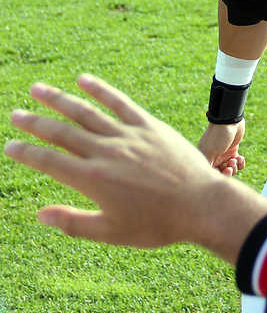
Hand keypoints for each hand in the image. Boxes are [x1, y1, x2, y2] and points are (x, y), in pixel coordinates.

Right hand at [6, 74, 230, 248]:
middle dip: (35, 123)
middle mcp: (106, 153)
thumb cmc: (158, 224)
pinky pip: (121, 103)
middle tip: (15, 115)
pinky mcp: (150, 126)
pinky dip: (101, 90)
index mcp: (93, 180)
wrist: (201, 205)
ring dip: (59, 99)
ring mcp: (129, 136)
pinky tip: (84, 79)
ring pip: (87, 112)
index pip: (50, 162)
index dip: (27, 153)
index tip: (10, 146)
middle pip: (62, 132)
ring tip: (38, 89)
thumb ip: (74, 223)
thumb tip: (40, 214)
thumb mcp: (112, 233)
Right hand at [198, 120, 245, 176]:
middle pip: (221, 173)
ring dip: (234, 166)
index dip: (218, 175)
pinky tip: (241, 158)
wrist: (230, 121)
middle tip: (230, 166)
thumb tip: (206, 178)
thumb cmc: (218, 136)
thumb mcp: (210, 152)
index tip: (225, 170)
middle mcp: (214, 158)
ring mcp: (224, 154)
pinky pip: (237, 162)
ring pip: (230, 168)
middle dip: (228, 172)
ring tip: (235, 159)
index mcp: (205, 158)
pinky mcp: (233, 150)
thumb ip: (208, 166)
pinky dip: (240, 162)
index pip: (211, 173)